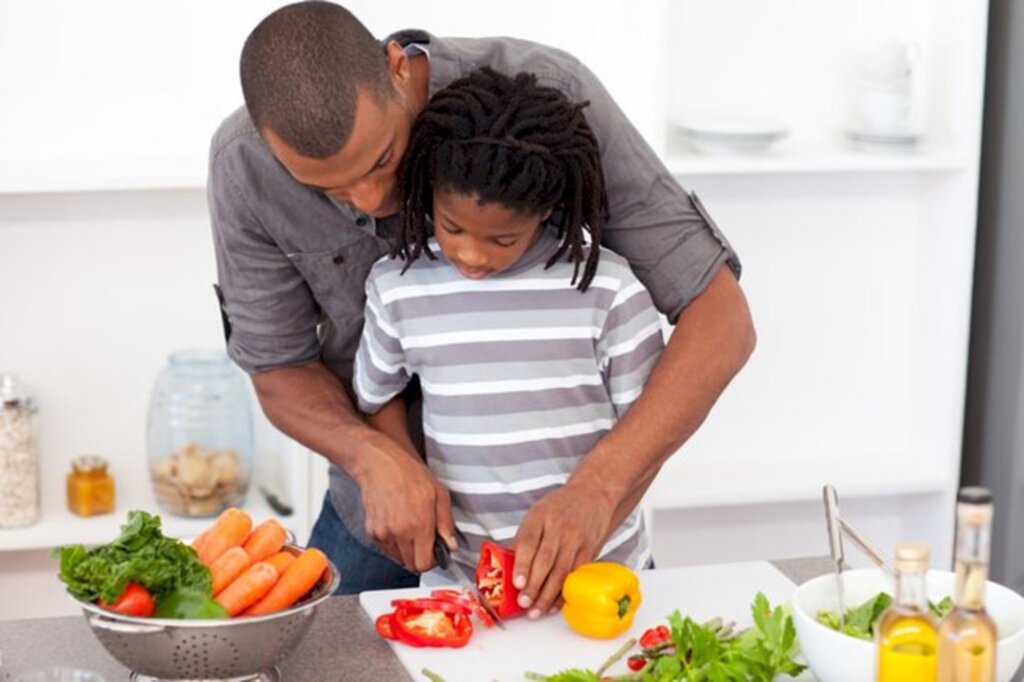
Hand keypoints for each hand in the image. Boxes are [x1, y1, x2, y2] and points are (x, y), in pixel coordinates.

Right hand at [353, 428, 455, 572]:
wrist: (380, 465)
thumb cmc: (409, 475)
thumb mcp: (439, 493)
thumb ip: (446, 522)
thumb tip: (451, 545)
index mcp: (419, 525)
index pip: (425, 564)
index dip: (433, 561)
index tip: (436, 552)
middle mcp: (400, 533)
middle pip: (411, 565)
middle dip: (421, 557)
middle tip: (426, 540)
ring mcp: (383, 534)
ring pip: (399, 558)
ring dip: (407, 551)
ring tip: (411, 529)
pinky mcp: (372, 532)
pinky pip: (387, 548)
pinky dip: (394, 543)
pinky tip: (398, 524)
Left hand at [511, 480, 615, 617]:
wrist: (594, 493)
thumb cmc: (560, 506)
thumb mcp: (537, 513)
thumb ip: (523, 537)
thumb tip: (504, 564)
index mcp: (540, 516)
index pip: (528, 542)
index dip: (522, 564)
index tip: (516, 583)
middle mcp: (558, 527)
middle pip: (545, 560)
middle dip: (534, 585)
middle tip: (523, 602)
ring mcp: (576, 539)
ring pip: (561, 571)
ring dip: (547, 595)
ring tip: (535, 610)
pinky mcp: (589, 549)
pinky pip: (575, 575)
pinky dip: (564, 593)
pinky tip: (554, 605)